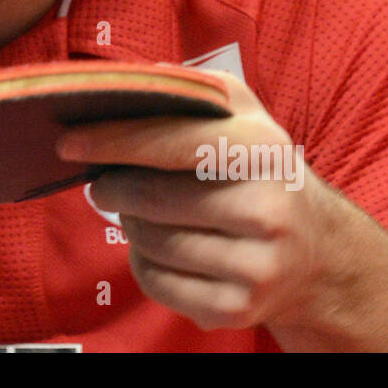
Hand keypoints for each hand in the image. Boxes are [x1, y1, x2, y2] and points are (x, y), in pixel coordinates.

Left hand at [56, 69, 330, 331]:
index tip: (70, 143)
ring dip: (129, 224)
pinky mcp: (236, 309)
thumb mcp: (247, 117)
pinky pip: (157, 284)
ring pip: (151, 242)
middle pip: (153, 199)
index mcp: (264, 152)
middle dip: (114, 188)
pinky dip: (142, 263)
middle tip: (102, 183)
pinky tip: (156, 247)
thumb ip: (195, 89)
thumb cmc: (262, 173)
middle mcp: (267, 211)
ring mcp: (256, 267)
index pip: (173, 143)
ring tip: (137, 212)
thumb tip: (135, 78)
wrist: (318, 253)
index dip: (115, 141)